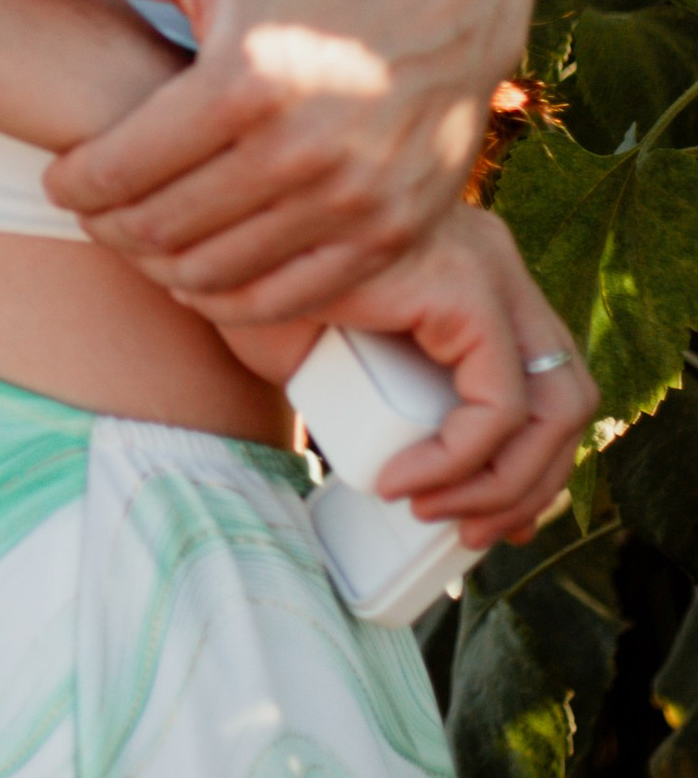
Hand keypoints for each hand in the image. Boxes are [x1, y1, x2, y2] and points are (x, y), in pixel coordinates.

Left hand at [2, 0, 523, 322]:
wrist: (447, 2)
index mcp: (245, 81)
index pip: (121, 168)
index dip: (73, 184)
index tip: (59, 177)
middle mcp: (303, 150)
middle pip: (161, 229)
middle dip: (107, 228)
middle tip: (91, 212)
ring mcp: (353, 203)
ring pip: (215, 275)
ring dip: (160, 266)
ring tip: (140, 235)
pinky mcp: (391, 238)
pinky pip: (285, 300)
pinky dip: (229, 296)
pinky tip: (202, 264)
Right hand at [217, 206, 597, 554]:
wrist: (207, 243)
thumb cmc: (258, 302)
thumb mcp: (342, 364)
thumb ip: (385, 404)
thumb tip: (429, 494)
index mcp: (479, 276)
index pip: (550, 381)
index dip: (536, 465)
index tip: (485, 521)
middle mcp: (498, 263)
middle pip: (569, 395)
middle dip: (533, 484)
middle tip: (470, 533)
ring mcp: (489, 266)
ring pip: (556, 404)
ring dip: (507, 484)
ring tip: (432, 512)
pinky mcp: (463, 282)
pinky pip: (498, 401)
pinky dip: (465, 459)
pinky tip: (409, 483)